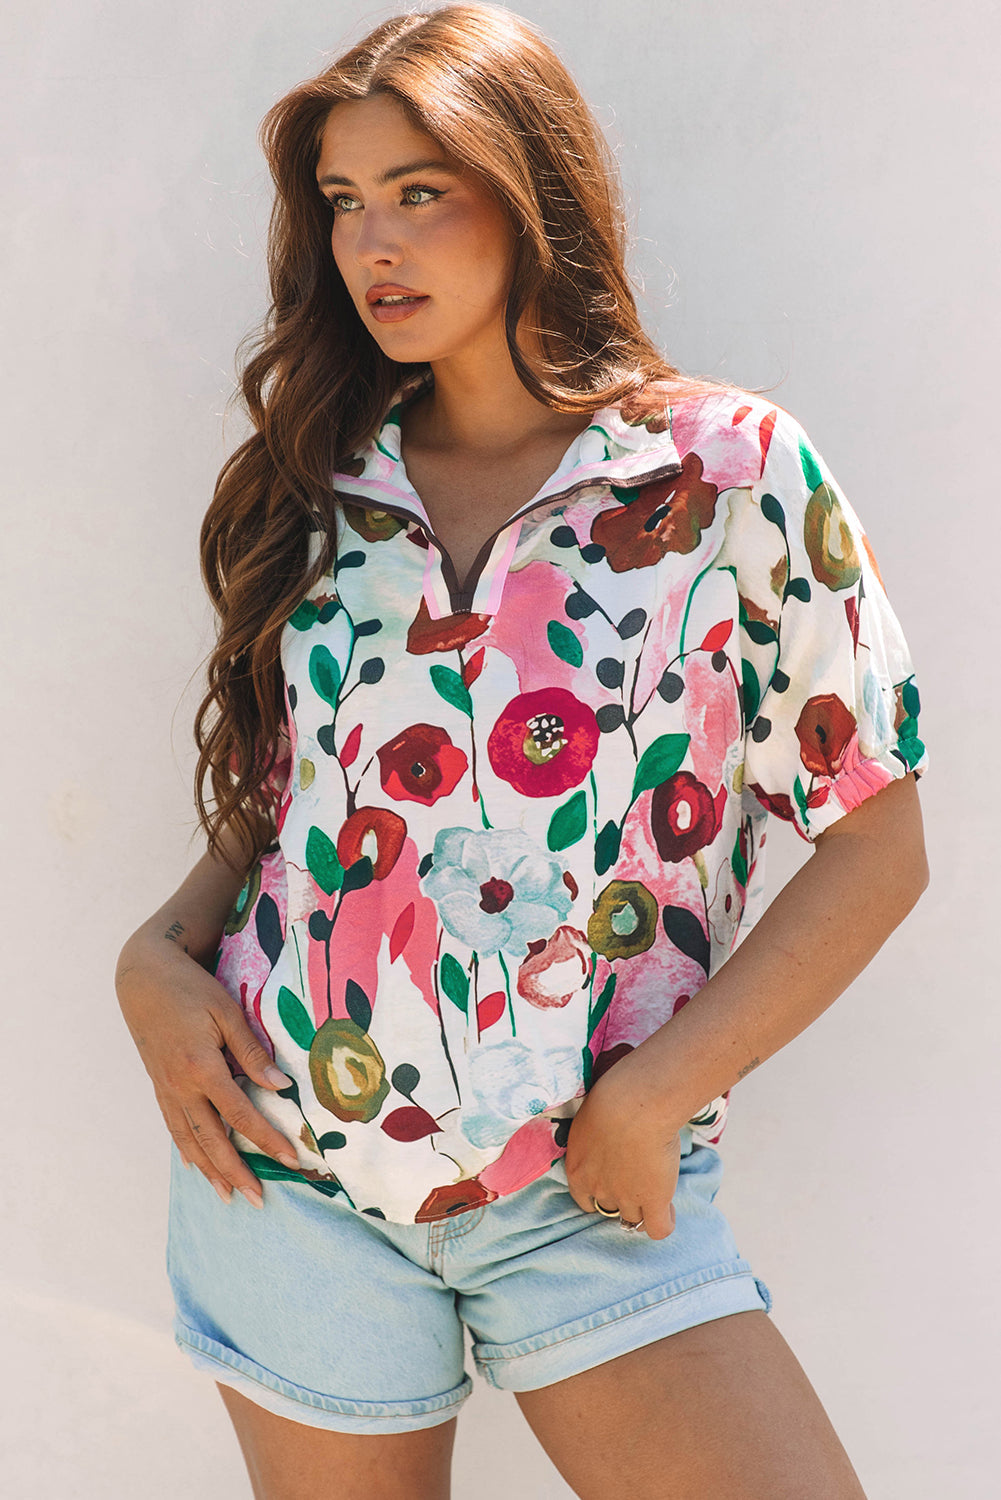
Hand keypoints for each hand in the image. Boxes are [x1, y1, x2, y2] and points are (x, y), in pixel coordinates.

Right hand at [115, 940, 299, 1205]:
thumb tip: (281, 1086)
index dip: (268, 1139)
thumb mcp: (226, 1012)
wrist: (142, 978)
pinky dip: (186, 1149)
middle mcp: (181, 1086)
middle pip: (212, 1140)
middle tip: (258, 1199)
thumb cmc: (190, 988)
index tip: (292, 1159)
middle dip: (237, 1172)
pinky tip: (195, 1164)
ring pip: (189, 1140)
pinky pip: (174, 1126)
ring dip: (210, 1171)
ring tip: (227, 1196)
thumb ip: (252, 1052)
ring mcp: (166, 1089)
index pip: (241, 1115)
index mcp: (202, 1067)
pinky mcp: (159, 1086)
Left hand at [564, 1062, 681, 1239]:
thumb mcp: (592, 1117)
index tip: (613, 1179)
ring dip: (643, 1207)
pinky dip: (663, 1222)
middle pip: (609, 1208)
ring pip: (633, 1218)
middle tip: (638, 1176)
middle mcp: (598, 1189)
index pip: (584, 1199)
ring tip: (656, 1188)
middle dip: (621, 1196)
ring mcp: (626, 1197)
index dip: (600, 1192)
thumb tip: (609, 1133)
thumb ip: (595, 1135)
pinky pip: (658, 1229)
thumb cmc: (613, 1097)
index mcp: (578, 1170)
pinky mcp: (653, 1200)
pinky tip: (668, 1208)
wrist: (634, 1104)